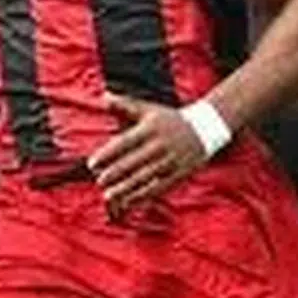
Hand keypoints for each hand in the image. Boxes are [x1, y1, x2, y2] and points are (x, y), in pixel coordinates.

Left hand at [87, 93, 207, 215]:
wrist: (205, 130)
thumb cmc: (169, 119)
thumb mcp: (148, 109)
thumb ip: (124, 105)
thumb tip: (103, 96)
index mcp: (150, 129)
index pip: (124, 143)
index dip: (107, 155)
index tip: (92, 164)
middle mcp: (160, 146)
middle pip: (134, 163)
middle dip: (115, 174)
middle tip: (99, 181)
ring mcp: (171, 162)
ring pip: (145, 178)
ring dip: (126, 188)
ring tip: (109, 196)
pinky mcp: (179, 175)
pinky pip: (159, 188)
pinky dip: (143, 196)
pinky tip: (129, 201)